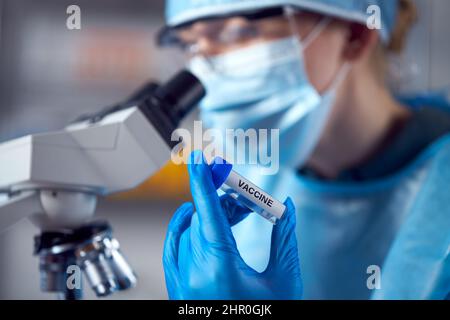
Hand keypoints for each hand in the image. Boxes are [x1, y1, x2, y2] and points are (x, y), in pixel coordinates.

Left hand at [163, 151, 301, 299]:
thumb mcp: (283, 281)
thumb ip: (285, 239)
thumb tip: (286, 208)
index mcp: (221, 268)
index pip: (208, 212)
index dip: (203, 181)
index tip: (198, 158)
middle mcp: (195, 274)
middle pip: (203, 219)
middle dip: (224, 201)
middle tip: (245, 197)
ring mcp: (182, 284)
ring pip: (189, 231)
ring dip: (210, 216)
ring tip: (235, 214)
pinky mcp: (178, 289)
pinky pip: (173, 248)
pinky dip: (183, 229)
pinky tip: (194, 218)